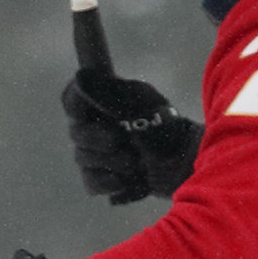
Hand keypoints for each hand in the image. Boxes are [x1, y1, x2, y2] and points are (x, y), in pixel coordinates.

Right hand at [62, 68, 198, 205]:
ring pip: (83, 158)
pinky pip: (91, 182)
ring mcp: (98, 154)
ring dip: (112, 161)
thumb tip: (81, 76)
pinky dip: (107, 182)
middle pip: (76, 132)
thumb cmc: (166, 127)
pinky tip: (126, 180)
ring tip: (137, 162)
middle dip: (99, 139)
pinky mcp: (104, 179)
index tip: (87, 110)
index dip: (75, 102)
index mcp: (104, 102)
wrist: (184, 163)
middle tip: (120, 139)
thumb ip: (108, 92)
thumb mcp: (139, 104)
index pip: (72, 97)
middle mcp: (96, 126)